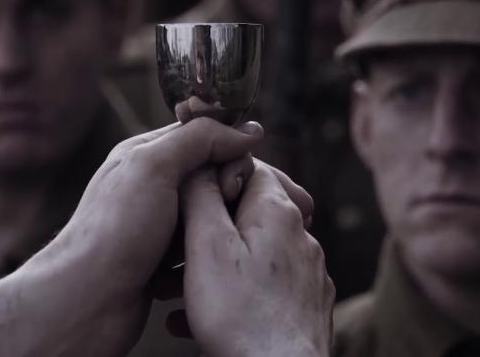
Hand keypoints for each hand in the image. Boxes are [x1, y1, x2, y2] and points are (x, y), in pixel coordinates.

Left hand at [0, 118, 263, 356]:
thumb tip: (245, 130)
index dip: (228, 144)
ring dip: (228, 221)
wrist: (87, 300)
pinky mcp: (163, 260)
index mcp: (144, 156)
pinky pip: (202, 247)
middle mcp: (150, 186)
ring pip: (210, 212)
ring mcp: (157, 225)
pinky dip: (215, 251)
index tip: (253, 161)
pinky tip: (228, 259)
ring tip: (247, 232)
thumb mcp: (154, 167)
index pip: (200, 135)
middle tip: (250, 202)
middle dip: (234, 185)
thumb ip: (198, 140)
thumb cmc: (114, 230)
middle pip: (210, 174)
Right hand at [179, 161, 333, 356]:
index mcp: (278, 213)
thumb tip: (200, 163)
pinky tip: (195, 317)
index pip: (252, 167)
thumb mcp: (207, 245)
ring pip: (251, 254)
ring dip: (213, 264)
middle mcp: (300, 238)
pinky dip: (230, 293)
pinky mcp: (304, 306)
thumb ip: (202, 196)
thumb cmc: (239, 313)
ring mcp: (305, 274)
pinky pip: (262, 287)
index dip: (218, 171)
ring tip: (174, 288)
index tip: (190, 193)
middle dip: (209, 224)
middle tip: (178, 243)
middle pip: (250, 212)